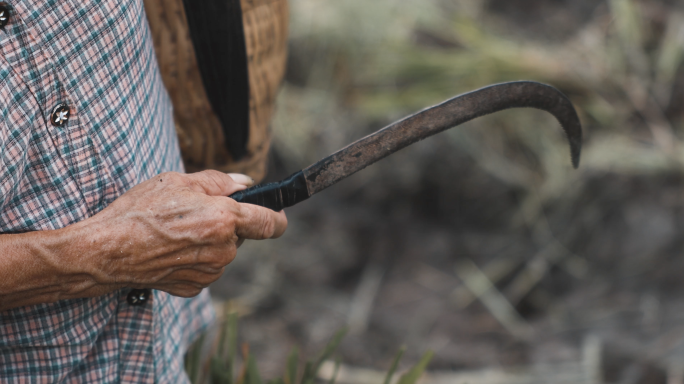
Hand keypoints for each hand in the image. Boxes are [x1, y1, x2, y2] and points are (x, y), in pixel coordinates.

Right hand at [74, 170, 286, 297]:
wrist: (106, 252)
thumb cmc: (140, 212)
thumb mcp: (178, 181)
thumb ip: (220, 181)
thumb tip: (246, 183)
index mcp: (224, 220)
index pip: (271, 223)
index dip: (278, 216)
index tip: (277, 212)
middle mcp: (224, 250)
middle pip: (240, 235)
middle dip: (226, 223)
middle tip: (194, 213)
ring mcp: (210, 272)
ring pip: (222, 252)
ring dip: (209, 241)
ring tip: (174, 232)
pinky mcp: (194, 287)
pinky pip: (206, 268)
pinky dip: (194, 259)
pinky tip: (169, 250)